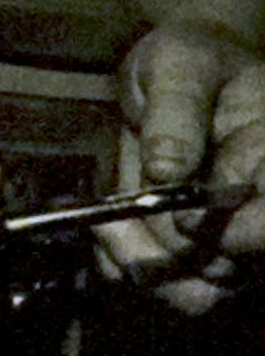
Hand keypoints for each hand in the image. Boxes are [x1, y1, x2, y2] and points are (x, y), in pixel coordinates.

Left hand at [102, 22, 264, 311]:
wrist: (181, 75)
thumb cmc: (191, 61)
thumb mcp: (179, 62)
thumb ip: (176, 111)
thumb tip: (168, 172)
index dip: (226, 229)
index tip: (179, 212)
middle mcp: (261, 212)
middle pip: (230, 269)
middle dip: (169, 248)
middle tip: (120, 215)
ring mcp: (234, 242)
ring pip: (198, 294)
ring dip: (143, 266)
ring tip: (106, 227)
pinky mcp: (197, 255)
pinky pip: (165, 288)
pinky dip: (128, 269)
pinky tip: (106, 233)